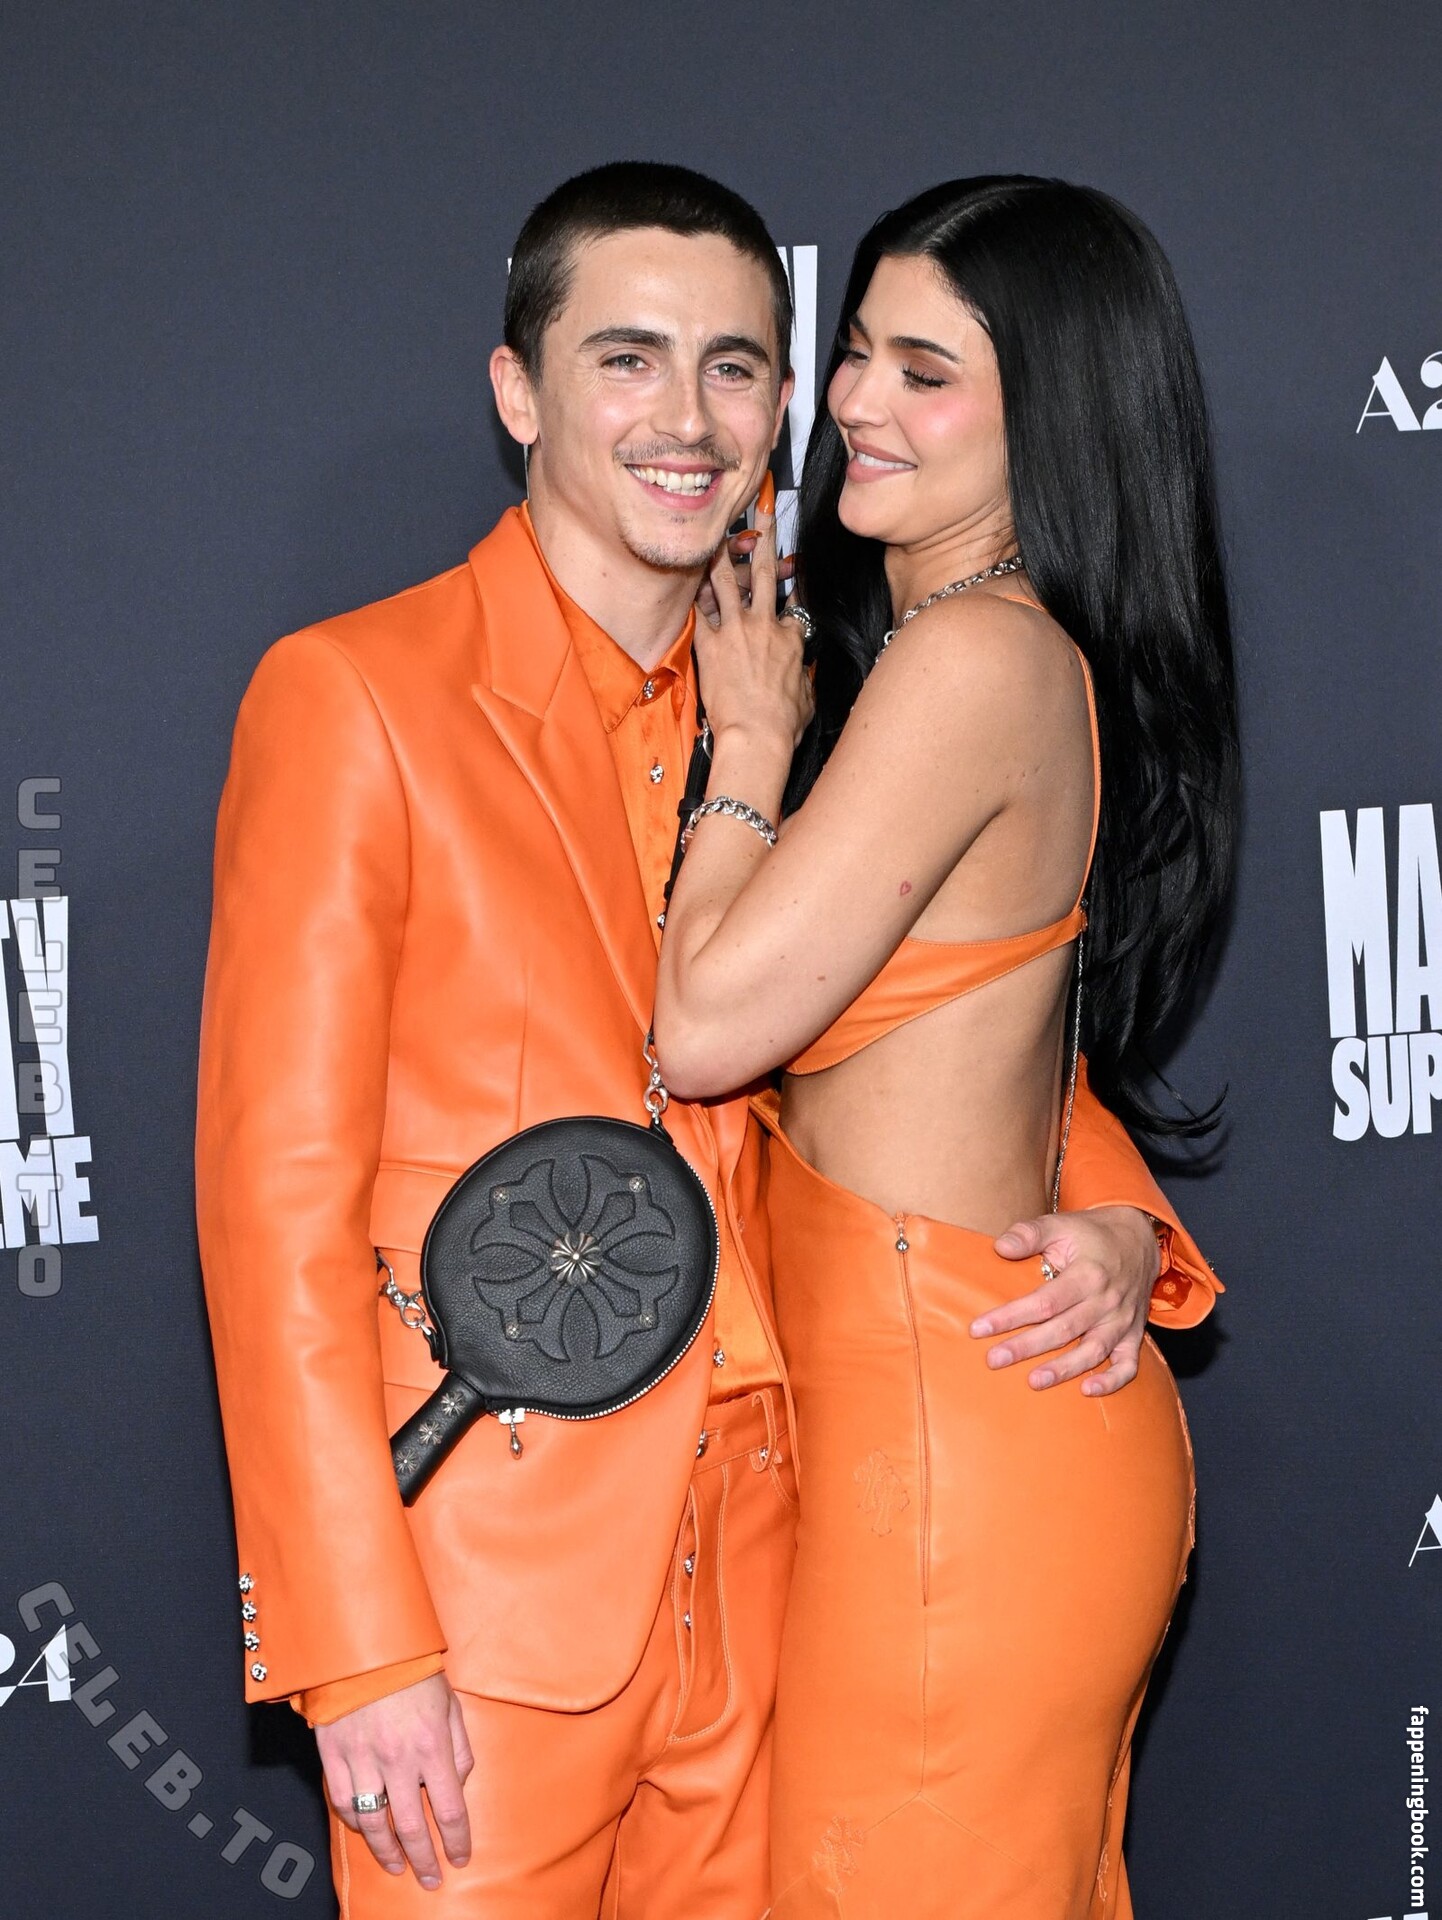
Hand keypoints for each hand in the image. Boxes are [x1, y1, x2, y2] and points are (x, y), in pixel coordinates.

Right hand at [316, 1672, 472, 1887]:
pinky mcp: (335, 1755)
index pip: (450, 1808)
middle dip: (423, 1859)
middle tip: (430, 1879)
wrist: (365, 1646)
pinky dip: (355, 1823)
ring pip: (374, 1823)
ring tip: (397, 1866)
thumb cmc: (414, 1672)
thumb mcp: (450, 1704)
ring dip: (387, 1851)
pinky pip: (345, 1802)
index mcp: (432, 1745)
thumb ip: (459, 1747)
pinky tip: (366, 1831)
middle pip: (412, 1826)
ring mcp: (364, 1759)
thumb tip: (459, 1785)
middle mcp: (399, 1759)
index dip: (456, 1840)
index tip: (459, 1858)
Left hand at [695, 509, 813, 751]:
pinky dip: (695, 593)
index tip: (790, 568)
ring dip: (721, 554)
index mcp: (792, 639)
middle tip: (761, 516)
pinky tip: (689, 575)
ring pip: (726, 582)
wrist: (757, 735)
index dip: (791, 584)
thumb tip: (801, 676)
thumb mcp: (806, 697)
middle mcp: (765, 625)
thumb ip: (802, 677)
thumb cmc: (783, 725)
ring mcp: (736, 631)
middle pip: (763, 574)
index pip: (793, 604)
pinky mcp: (711, 643)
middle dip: (763, 541)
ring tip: (715, 532)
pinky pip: (700, 611)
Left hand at [975, 1206, 1160, 1395]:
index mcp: (1088, 1273)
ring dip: (1064, 1369)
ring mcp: (1122, 1320)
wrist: (1139, 1238)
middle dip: (1026, 1347)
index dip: (1011, 1316)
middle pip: (1063, 1329)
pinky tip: (1088, 1391)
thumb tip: (1000, 1247)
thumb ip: (1029, 1234)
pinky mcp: (1133, 1334)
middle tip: (994, 1360)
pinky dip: (1112, 1381)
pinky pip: (1128, 1364)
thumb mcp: (1061, 1225)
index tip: (979, 1329)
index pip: (1044, 1301)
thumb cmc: (1091, 1234)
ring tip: (1034, 1382)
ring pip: (1093, 1351)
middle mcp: (1106, 1300)